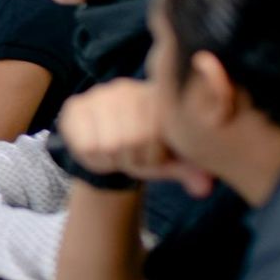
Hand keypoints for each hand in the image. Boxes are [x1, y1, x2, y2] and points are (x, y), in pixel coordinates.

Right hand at [57, 80, 213, 195]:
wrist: (115, 142)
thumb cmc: (148, 149)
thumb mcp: (172, 160)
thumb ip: (190, 172)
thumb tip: (204, 190)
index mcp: (156, 95)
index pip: (153, 135)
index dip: (150, 157)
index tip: (151, 156)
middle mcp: (126, 89)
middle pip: (127, 141)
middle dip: (129, 160)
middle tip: (129, 157)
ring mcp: (98, 95)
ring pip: (105, 144)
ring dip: (110, 160)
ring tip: (114, 154)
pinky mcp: (75, 106)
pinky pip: (83, 143)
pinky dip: (90, 156)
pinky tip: (97, 148)